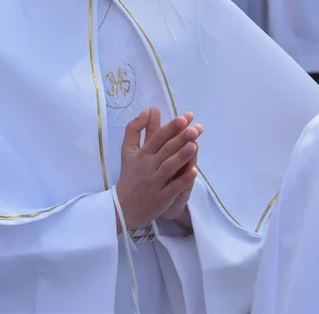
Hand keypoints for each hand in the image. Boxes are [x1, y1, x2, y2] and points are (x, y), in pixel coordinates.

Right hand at [115, 108, 200, 231]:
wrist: (122, 207)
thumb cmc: (129, 176)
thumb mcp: (127, 151)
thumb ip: (134, 129)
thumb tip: (147, 110)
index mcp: (142, 154)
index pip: (157, 138)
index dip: (171, 127)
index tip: (184, 118)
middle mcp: (148, 167)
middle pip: (166, 150)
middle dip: (181, 138)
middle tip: (196, 128)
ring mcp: (155, 183)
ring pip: (170, 167)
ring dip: (182, 156)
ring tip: (195, 145)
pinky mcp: (162, 198)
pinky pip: (174, 188)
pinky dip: (183, 180)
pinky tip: (194, 172)